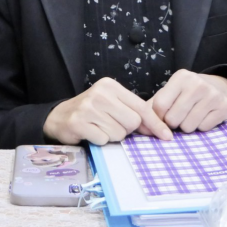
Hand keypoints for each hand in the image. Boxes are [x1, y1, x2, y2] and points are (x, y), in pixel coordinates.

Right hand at [43, 77, 171, 144]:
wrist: (59, 117)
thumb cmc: (91, 112)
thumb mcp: (111, 104)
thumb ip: (133, 112)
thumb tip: (159, 130)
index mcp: (111, 86)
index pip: (141, 107)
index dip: (155, 123)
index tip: (167, 135)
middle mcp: (100, 93)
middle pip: (133, 122)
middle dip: (126, 129)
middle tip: (111, 124)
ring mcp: (88, 108)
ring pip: (119, 133)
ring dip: (111, 135)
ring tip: (99, 127)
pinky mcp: (79, 123)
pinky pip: (103, 139)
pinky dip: (99, 140)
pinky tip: (91, 132)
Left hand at [148, 70, 226, 133]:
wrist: (219, 88)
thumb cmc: (187, 93)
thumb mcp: (170, 93)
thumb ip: (152, 108)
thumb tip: (142, 128)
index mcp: (181, 77)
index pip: (159, 105)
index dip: (158, 117)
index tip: (163, 116)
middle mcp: (197, 83)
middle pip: (173, 119)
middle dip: (173, 123)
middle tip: (179, 116)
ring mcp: (213, 95)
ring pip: (188, 127)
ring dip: (187, 126)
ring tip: (191, 115)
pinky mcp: (225, 107)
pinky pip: (204, 129)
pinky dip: (201, 127)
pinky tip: (204, 116)